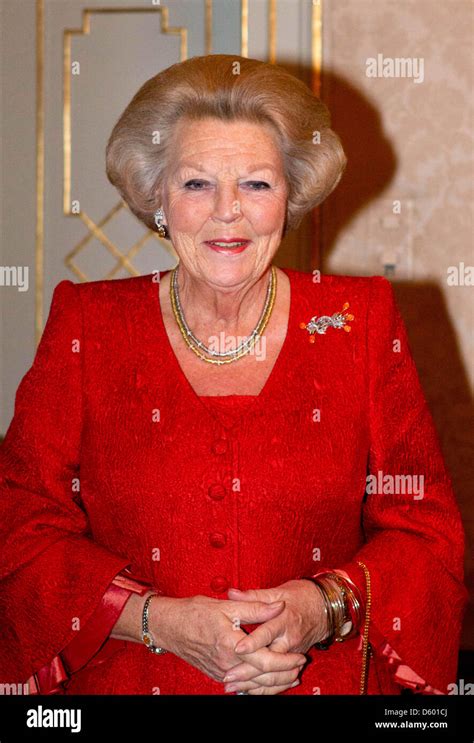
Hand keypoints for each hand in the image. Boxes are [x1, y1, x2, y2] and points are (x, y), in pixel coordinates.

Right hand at [148, 593, 306, 693]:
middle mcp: (226, 663)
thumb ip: (256, 607)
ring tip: (290, 676)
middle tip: (300, 667)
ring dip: (273, 683)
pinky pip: (242, 684)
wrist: (168, 626)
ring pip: (253, 685)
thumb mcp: (227, 605)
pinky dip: (258, 684)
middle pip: (262, 678)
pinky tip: (268, 680)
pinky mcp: (217, 674)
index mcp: (230, 645)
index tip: (300, 656)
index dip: (285, 661)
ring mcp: (221, 672)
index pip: (265, 661)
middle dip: (284, 675)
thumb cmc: (194, 612)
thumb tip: (279, 606)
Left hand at [222, 580, 327, 689]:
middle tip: (228, 677)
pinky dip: (267, 688)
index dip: (253, 641)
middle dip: (248, 671)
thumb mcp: (278, 591)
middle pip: (269, 660)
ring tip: (234, 688)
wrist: (325, 608)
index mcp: (284, 619)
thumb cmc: (300, 596)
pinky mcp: (294, 661)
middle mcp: (289, 639)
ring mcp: (293, 652)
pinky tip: (249, 690)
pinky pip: (281, 678)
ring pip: (274, 674)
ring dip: (254, 684)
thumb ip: (253, 596)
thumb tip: (231, 593)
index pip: (267, 632)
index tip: (237, 648)